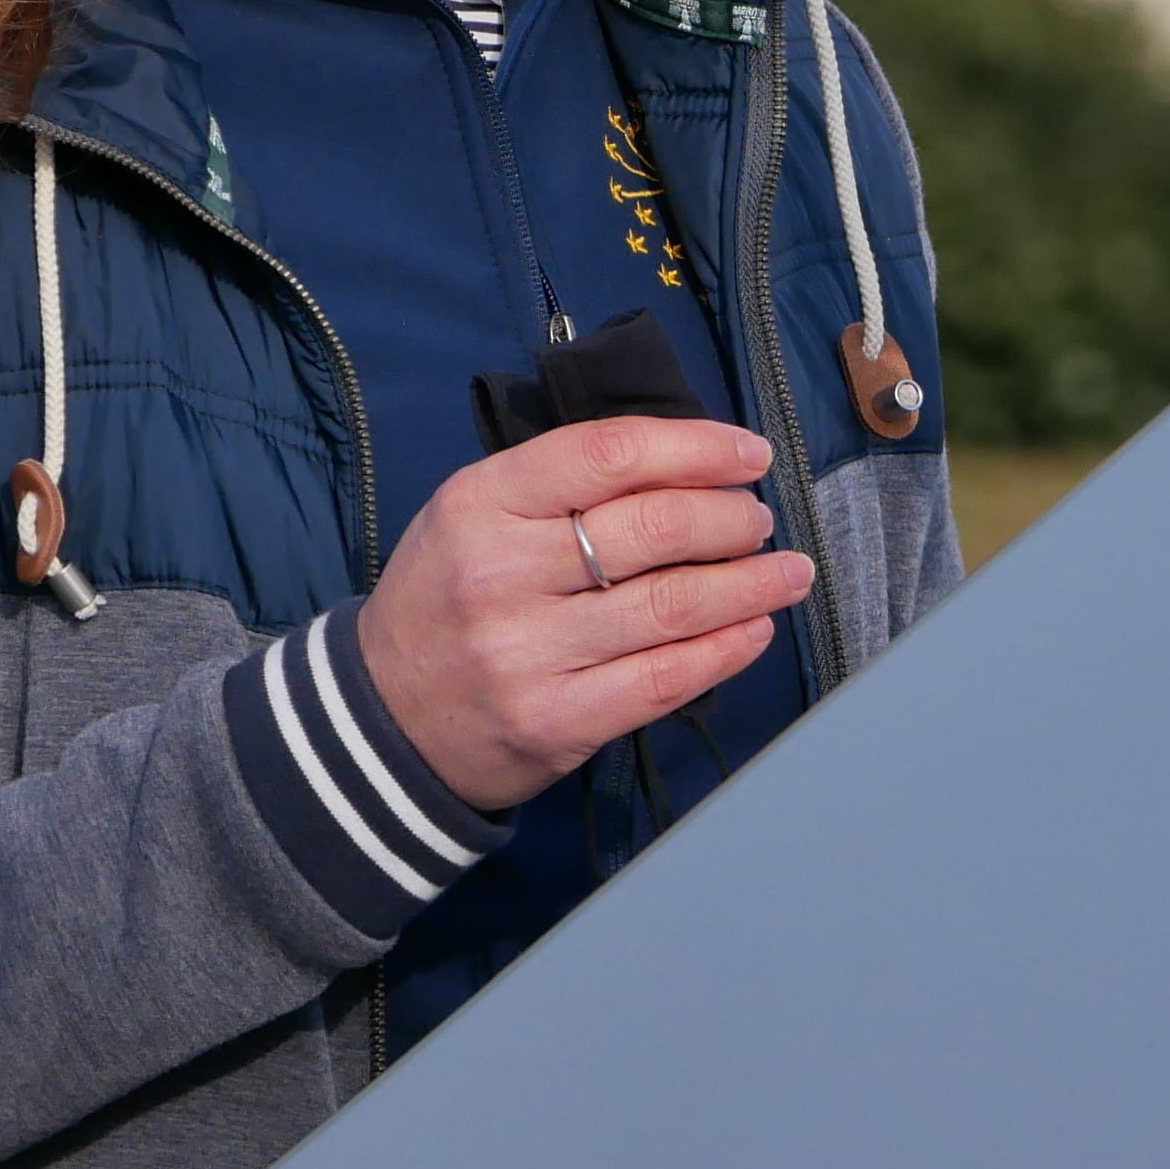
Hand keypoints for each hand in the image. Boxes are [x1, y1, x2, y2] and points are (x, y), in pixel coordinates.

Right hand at [353, 417, 809, 809]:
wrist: (382, 721)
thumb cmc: (448, 600)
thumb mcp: (473, 516)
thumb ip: (560, 484)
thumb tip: (689, 463)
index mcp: (480, 502)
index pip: (608, 454)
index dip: (696, 447)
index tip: (749, 454)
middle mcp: (502, 573)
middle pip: (653, 527)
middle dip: (731, 518)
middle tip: (760, 520)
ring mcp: (529, 652)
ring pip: (672, 604)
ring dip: (751, 584)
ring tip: (787, 572)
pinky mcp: (556, 720)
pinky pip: (664, 678)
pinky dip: (726, 648)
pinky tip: (756, 628)